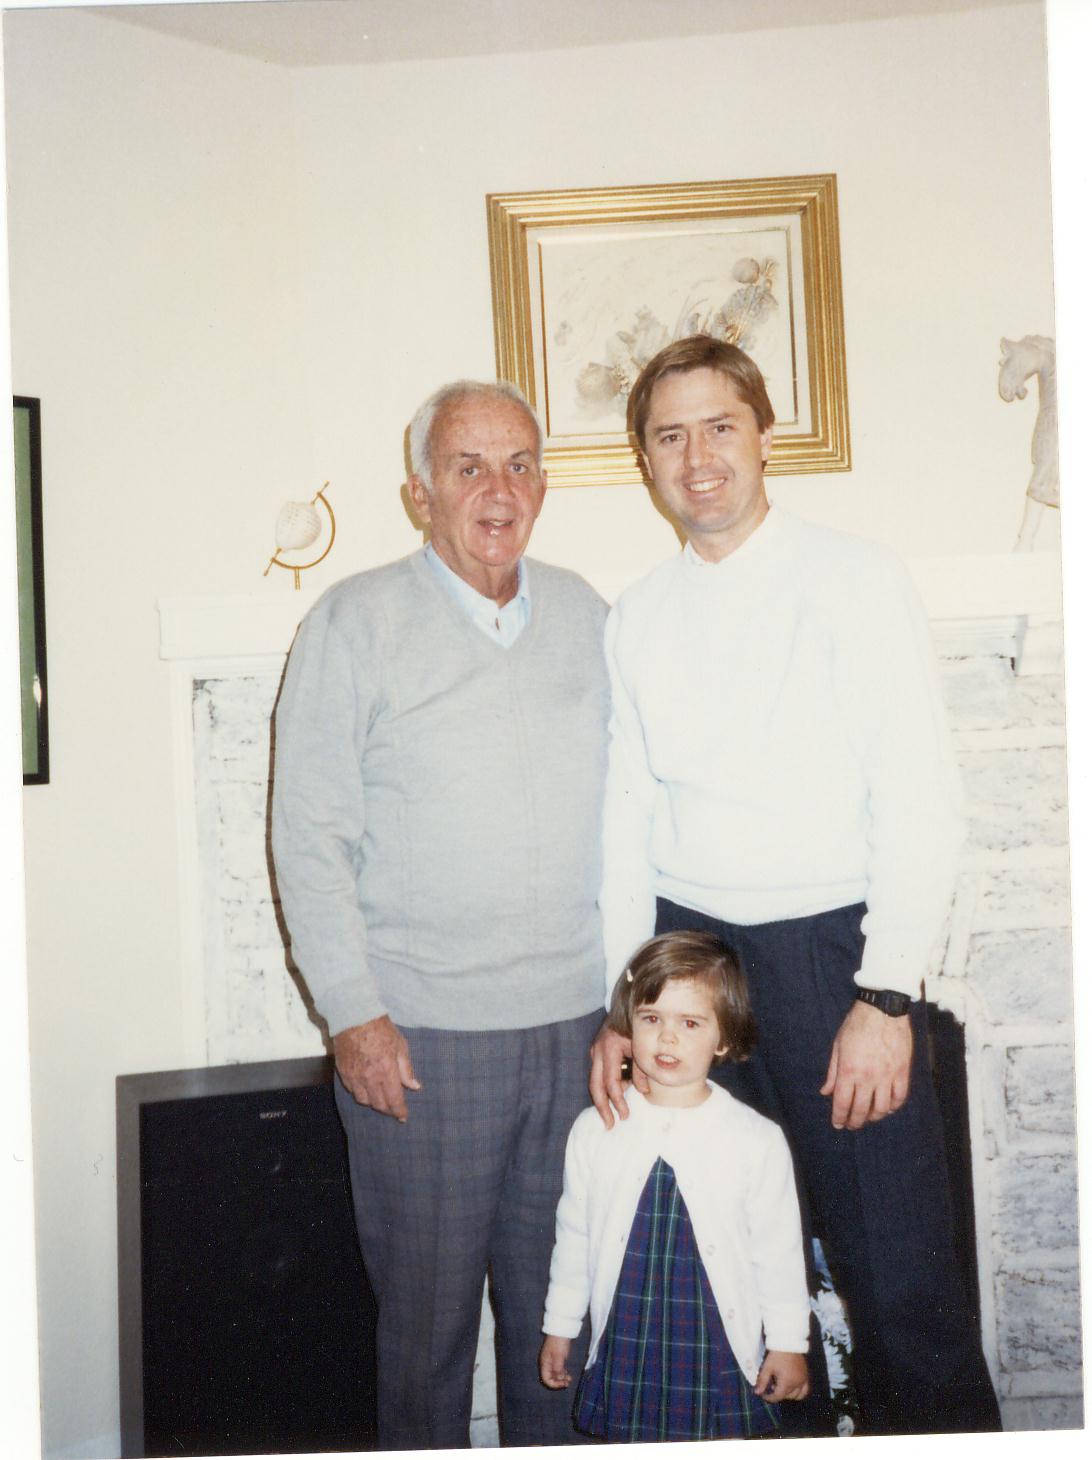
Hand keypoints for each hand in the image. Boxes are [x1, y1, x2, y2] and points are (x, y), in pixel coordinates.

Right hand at [333, 1015, 420, 1121]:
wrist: (354, 1017)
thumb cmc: (381, 1028)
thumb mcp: (400, 1045)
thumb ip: (406, 1069)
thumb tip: (415, 1087)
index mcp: (386, 1071)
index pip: (394, 1100)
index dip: (399, 1111)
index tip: (403, 1116)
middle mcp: (370, 1078)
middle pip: (379, 1104)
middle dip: (388, 1109)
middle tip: (393, 1108)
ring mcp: (355, 1076)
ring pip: (364, 1101)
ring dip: (373, 1102)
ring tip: (380, 1098)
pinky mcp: (343, 1072)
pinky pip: (352, 1091)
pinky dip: (360, 1093)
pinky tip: (366, 1089)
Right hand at [539, 1334, 572, 1388]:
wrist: (562, 1328)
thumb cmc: (559, 1341)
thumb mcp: (559, 1356)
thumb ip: (558, 1369)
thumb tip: (559, 1379)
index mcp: (545, 1363)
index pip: (546, 1379)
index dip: (554, 1384)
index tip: (563, 1384)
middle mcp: (547, 1363)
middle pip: (550, 1377)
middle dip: (558, 1382)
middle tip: (568, 1382)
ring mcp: (551, 1360)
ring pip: (554, 1374)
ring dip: (561, 1378)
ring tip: (569, 1379)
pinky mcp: (556, 1357)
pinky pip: (558, 1369)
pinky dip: (562, 1373)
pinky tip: (568, 1374)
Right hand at [588, 1020, 649, 1128]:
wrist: (627, 1007)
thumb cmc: (637, 1027)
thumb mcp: (642, 1047)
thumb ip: (642, 1069)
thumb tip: (643, 1092)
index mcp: (610, 1047)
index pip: (611, 1080)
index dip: (617, 1100)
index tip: (624, 1115)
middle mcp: (598, 1050)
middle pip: (595, 1085)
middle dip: (602, 1107)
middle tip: (610, 1124)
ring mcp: (595, 1052)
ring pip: (594, 1082)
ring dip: (602, 1100)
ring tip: (610, 1117)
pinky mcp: (597, 1054)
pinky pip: (599, 1075)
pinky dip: (606, 1089)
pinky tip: (616, 1099)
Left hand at [754, 1349, 809, 1402]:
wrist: (788, 1342)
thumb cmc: (777, 1354)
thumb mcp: (767, 1367)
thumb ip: (762, 1381)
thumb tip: (757, 1393)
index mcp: (787, 1382)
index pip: (778, 1397)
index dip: (769, 1398)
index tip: (764, 1395)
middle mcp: (797, 1383)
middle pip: (786, 1396)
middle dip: (778, 1394)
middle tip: (771, 1386)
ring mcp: (803, 1380)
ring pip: (796, 1395)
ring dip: (788, 1394)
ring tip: (781, 1385)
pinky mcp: (806, 1376)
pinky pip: (805, 1390)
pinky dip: (799, 1392)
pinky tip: (793, 1387)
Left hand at [820, 999, 911, 1130]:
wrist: (883, 1010)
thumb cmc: (857, 1025)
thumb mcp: (838, 1046)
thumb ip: (833, 1072)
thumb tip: (826, 1092)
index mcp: (849, 1071)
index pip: (842, 1103)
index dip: (839, 1118)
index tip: (838, 1124)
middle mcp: (868, 1077)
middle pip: (861, 1110)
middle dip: (855, 1122)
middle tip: (851, 1125)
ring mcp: (887, 1076)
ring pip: (882, 1109)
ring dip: (874, 1117)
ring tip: (868, 1117)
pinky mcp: (902, 1072)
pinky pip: (899, 1097)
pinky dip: (893, 1106)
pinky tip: (887, 1108)